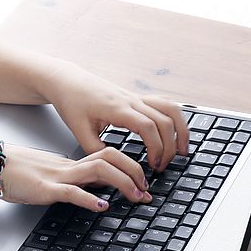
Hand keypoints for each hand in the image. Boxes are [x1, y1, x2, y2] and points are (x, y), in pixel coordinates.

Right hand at [0, 142, 151, 211]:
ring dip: (122, 183)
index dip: (131, 167)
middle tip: (147, 191)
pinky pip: (71, 191)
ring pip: (98, 171)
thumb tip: (94, 190)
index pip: (108, 157)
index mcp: (71, 163)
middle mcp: (69, 166)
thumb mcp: (50, 175)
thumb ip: (72, 180)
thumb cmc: (16, 172)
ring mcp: (58, 176)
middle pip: (110, 157)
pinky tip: (102, 206)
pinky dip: (89, 199)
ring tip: (136, 197)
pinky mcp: (45, 188)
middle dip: (134, 172)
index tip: (144, 183)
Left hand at [41, 61, 189, 172]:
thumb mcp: (78, 131)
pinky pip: (164, 104)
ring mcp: (135, 97)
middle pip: (164, 121)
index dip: (156, 148)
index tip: (153, 166)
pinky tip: (175, 132)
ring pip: (170, 109)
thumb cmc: (71, 102)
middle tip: (161, 166)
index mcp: (117, 108)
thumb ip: (96, 150)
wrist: (67, 81)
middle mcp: (131, 100)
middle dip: (169, 147)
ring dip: (181, 130)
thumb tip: (113, 168)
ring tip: (183, 151)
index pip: (148, 127)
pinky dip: (175, 118)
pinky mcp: (136, 97)